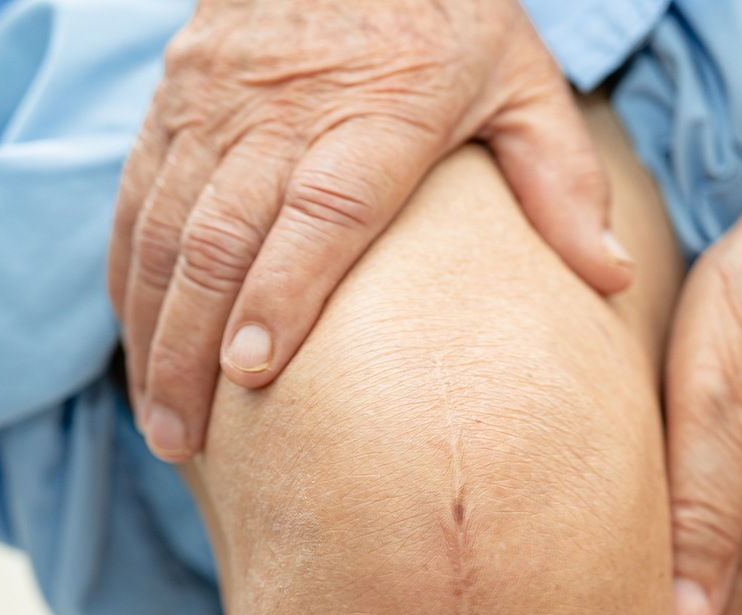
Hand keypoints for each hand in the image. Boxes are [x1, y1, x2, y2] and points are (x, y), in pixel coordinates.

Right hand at [108, 0, 633, 460]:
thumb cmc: (448, 11)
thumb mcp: (522, 79)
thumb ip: (562, 181)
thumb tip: (613, 279)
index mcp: (378, 111)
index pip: (320, 212)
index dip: (279, 292)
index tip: (252, 373)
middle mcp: (283, 109)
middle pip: (221, 237)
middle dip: (191, 349)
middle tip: (185, 444)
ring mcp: (217, 102)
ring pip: (165, 227)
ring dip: (152, 331)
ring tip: (160, 424)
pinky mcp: (175, 96)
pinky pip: (137, 197)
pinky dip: (129, 277)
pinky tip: (135, 345)